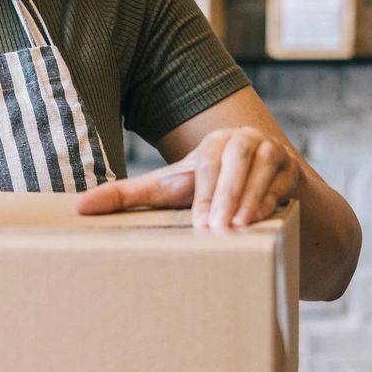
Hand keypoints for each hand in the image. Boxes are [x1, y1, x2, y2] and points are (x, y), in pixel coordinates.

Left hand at [76, 127, 301, 231]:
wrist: (261, 191)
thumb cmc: (206, 192)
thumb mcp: (169, 192)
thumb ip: (128, 197)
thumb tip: (78, 207)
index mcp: (211, 145)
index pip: (205, 167)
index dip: (202, 195)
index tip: (199, 223)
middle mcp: (241, 142)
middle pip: (232, 165)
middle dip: (225, 197)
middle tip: (216, 229)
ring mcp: (271, 153)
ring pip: (261, 173)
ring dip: (250, 201)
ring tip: (239, 229)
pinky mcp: (292, 170)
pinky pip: (283, 185)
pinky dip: (272, 201)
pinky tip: (264, 222)